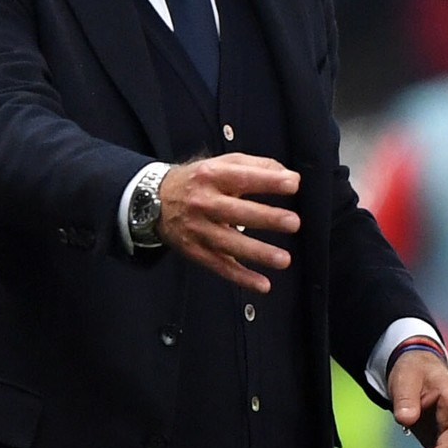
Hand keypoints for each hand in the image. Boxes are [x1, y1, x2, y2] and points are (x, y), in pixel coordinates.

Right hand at [154, 153, 299, 292]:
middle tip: (293, 222)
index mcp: (212, 176)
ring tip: (284, 259)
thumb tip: (288, 176)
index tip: (292, 184)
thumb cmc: (198, 181)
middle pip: (236, 212)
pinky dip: (241, 277)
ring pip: (229, 243)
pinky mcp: (195, 251)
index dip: (267, 180)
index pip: (242, 176)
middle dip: (266, 218)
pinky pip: (220, 266)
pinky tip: (262, 284)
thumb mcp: (222, 164)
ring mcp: (198, 229)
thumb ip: (256, 166)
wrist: (153, 200)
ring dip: (258, 252)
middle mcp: (204, 202)